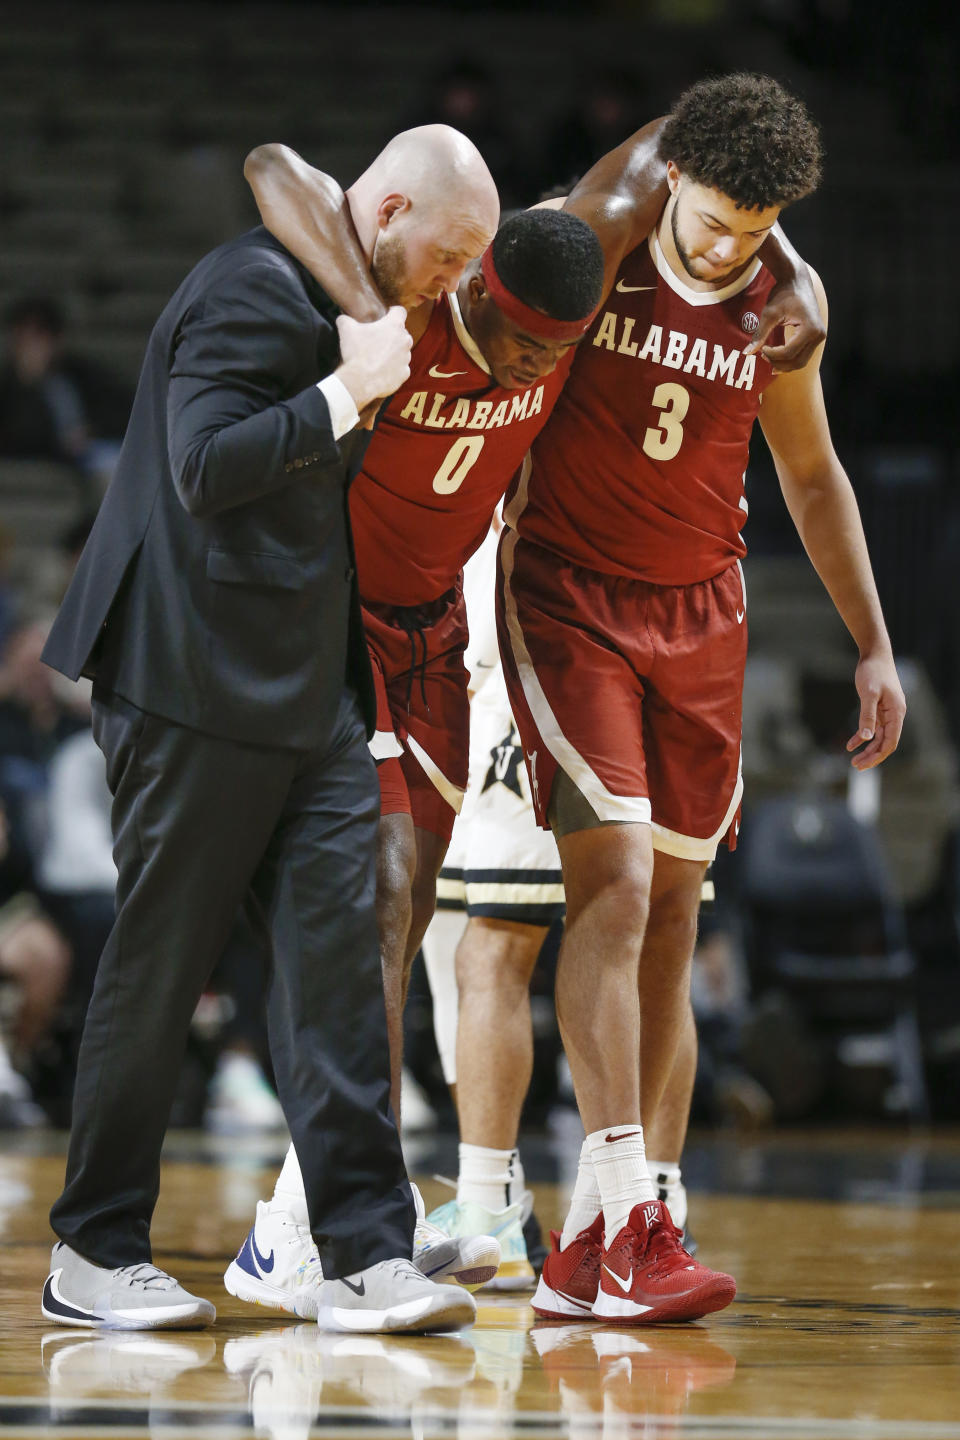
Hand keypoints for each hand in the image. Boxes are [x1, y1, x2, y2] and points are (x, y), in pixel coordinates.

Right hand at [335, 307, 411, 412]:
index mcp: (394, 325)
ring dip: (393, 352)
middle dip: (391, 334)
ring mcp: (406, 359)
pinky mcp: (404, 374)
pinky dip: (393, 368)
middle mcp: (404, 341)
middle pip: (401, 333)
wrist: (361, 381)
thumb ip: (345, 319)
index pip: (400, 311)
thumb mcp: (346, 330)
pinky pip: (400, 368)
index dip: (392, 312)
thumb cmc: (357, 353)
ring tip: (377, 357)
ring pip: (402, 351)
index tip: (386, 316)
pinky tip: (380, 370)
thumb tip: (342, 318)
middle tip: (377, 339)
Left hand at [745, 272, 825, 372]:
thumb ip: (760, 334)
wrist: (797, 280)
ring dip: (784, 364)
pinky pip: (803, 355)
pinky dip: (790, 359)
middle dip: (779, 363)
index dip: (772, 355)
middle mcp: (819, 335)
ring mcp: (819, 336)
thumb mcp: (769, 313)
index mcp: (810, 329)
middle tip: (763, 357)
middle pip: (798, 362)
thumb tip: (747, 353)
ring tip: (768, 357)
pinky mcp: (816, 336)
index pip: (789, 352)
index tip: (761, 349)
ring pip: (801, 361)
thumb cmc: (784, 293)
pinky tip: (776, 356)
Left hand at [846, 651, 905, 769]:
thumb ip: (867, 715)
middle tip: (856, 767)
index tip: (864, 764)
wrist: (874, 654)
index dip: (878, 755)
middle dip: (872, 756)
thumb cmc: (873, 671)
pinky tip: (850, 745)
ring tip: (854, 760)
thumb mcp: (868, 693)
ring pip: (878, 737)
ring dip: (867, 749)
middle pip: (885, 742)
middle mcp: (894, 715)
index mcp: (896, 713)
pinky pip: (872, 727)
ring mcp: (887, 712)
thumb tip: (867, 738)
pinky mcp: (878, 709)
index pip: (890, 741)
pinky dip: (862, 736)